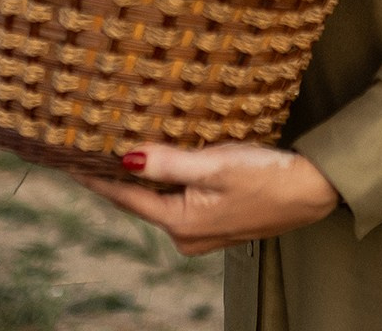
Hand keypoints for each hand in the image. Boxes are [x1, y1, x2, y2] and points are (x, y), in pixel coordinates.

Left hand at [71, 142, 339, 255]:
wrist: (315, 190)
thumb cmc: (268, 177)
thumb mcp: (215, 165)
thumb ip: (168, 163)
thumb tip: (125, 158)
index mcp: (181, 223)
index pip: (124, 197)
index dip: (95, 177)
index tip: (67, 160)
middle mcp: (187, 235)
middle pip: (141, 199)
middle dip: (118, 174)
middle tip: (90, 145)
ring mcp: (202, 232)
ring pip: (161, 198)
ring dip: (145, 175)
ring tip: (122, 146)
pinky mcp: (218, 222)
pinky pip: (181, 200)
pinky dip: (169, 181)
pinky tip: (166, 160)